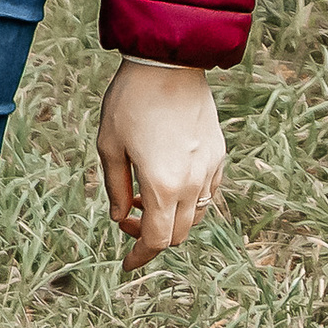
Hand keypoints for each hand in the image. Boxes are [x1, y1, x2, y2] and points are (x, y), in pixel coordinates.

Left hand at [98, 60, 224, 270]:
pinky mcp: (218, 154)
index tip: (126, 264)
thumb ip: (115, 187)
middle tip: (126, 217)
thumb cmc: (131, 101)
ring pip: (196, 215)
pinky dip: (187, 199)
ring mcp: (210, 169)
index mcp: (163, 186)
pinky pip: (207, 191)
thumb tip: (119, 217)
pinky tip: (166, 180)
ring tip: (142, 196)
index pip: (156, 240)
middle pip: (177, 233)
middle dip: (151, 236)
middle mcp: (193, 183)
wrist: (168, 63)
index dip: (140, 256)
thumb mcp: (109, 146)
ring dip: (170, 218)